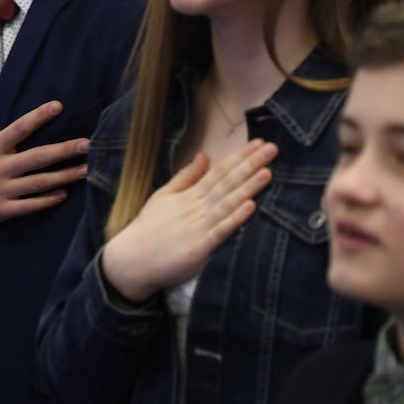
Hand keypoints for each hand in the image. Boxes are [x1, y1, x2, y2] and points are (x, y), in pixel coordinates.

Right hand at [0, 80, 88, 223]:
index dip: (39, 116)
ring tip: (86, 170)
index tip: (58, 106)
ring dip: (64, 176)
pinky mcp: (2, 209)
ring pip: (39, 183)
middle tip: (88, 145)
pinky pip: (29, 205)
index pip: (19, 128)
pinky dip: (47, 200)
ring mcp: (3, 190)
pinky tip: (63, 193)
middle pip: (38, 158)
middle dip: (64, 151)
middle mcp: (0, 167)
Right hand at [100, 141, 277, 303]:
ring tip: (267, 173)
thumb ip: (186, 177)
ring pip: (227, 204)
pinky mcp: (198, 249)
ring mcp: (198, 228)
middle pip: (227, 183)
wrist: (131, 259)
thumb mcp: (164, 195)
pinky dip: (235, 220)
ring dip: (247, 188)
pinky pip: (220, 233)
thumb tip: (204, 155)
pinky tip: (250, 208)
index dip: (240, 157)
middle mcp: (196, 208)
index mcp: (190, 195)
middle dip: (250, 165)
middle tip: (272, 149)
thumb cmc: (149, 228)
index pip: (219, 171)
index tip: (260, 144)